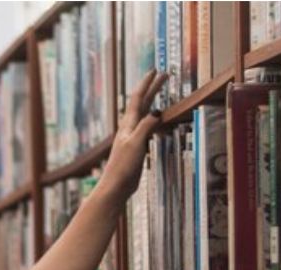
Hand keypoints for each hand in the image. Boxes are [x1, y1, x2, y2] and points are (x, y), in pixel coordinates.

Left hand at [99, 70, 168, 205]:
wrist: (115, 187)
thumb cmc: (123, 166)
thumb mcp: (136, 143)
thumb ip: (146, 126)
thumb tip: (156, 111)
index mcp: (128, 125)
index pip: (138, 99)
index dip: (147, 84)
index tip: (155, 70)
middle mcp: (129, 129)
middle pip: (142, 104)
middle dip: (153, 89)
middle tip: (165, 76)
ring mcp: (132, 138)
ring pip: (145, 115)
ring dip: (153, 102)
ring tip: (162, 94)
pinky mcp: (135, 148)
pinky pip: (148, 129)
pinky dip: (155, 121)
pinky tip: (159, 123)